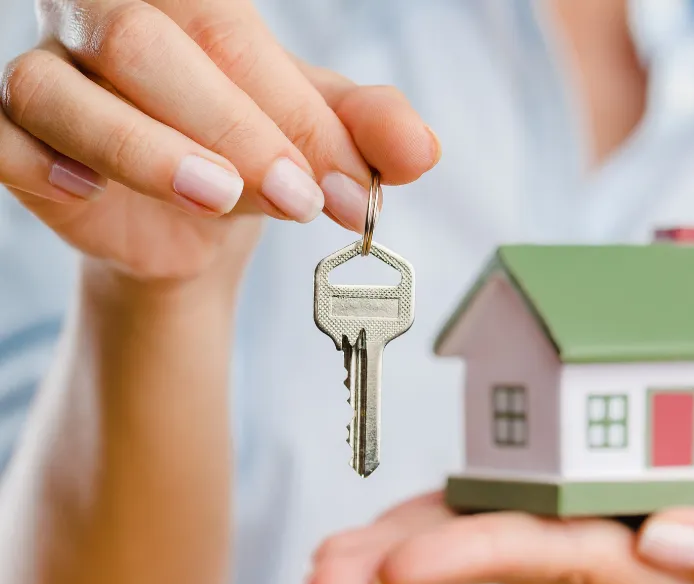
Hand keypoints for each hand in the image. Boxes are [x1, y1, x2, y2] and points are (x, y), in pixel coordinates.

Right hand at [0, 0, 437, 282]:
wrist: (194, 220)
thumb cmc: (252, 155)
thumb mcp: (317, 139)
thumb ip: (367, 131)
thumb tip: (421, 149)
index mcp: (186, 3)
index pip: (230, 32)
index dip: (292, 113)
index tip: (350, 188)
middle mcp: (104, 20)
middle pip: (145, 45)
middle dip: (234, 130)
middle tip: (302, 199)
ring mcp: (48, 74)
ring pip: (65, 93)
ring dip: (150, 152)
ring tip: (220, 198)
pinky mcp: (13, 136)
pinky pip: (4, 144)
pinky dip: (45, 168)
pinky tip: (93, 195)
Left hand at [302, 431, 693, 583]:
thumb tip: (667, 544)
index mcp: (665, 566)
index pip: (561, 561)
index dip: (478, 557)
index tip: (400, 570)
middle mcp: (614, 558)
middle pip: (501, 559)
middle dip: (408, 568)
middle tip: (322, 581)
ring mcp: (597, 533)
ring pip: (491, 541)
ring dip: (406, 549)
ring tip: (324, 566)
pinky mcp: (590, 503)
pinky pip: (511, 509)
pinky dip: (448, 516)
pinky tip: (392, 529)